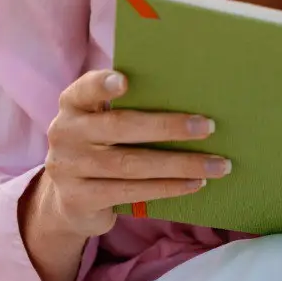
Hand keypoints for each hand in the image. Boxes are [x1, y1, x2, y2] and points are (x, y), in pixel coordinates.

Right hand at [26, 70, 231, 239]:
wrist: (67, 199)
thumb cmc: (100, 147)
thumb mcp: (101, 123)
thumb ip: (128, 108)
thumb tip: (191, 98)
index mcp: (73, 105)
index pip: (84, 89)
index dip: (102, 85)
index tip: (125, 81)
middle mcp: (65, 133)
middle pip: (120, 127)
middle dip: (167, 127)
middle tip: (207, 127)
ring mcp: (69, 168)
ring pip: (131, 164)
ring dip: (179, 164)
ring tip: (216, 165)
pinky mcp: (80, 199)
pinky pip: (131, 192)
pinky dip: (167, 188)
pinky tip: (194, 184)